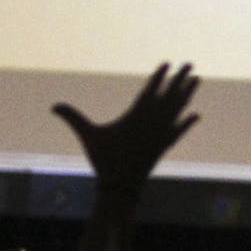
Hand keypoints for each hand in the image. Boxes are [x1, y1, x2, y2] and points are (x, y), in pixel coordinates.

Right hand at [53, 63, 199, 200]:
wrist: (121, 187)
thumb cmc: (103, 160)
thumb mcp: (88, 136)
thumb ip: (73, 118)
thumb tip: (53, 106)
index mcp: (136, 117)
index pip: (151, 90)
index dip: (160, 76)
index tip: (168, 63)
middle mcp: (153, 122)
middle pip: (170, 95)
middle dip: (180, 78)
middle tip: (190, 64)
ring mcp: (161, 134)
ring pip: (178, 109)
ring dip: (188, 93)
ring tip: (196, 79)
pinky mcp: (165, 146)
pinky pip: (179, 131)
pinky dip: (187, 122)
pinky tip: (196, 115)